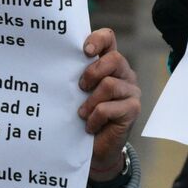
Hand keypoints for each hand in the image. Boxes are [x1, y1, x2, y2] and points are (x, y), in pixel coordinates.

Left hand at [78, 28, 140, 184]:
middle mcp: (123, 73)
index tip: (84, 51)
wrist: (95, 148)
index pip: (108, 39)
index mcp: (109, 63)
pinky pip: (108, 108)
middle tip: (80, 88)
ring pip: (109, 84)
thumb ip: (75, 74)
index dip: (98, 39)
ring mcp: (131, 90)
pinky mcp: (133, 108)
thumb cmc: (83, 116)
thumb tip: (54, 61)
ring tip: (82, 113)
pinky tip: (90, 126)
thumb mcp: (77, 92)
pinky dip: (95, 118)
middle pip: (114, 58)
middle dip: (92, 72)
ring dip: (90, 102)